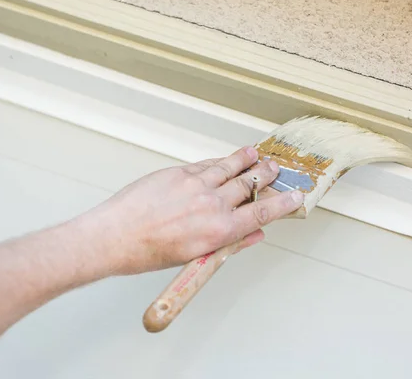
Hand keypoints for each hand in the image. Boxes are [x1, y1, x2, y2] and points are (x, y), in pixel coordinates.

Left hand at [83, 146, 303, 274]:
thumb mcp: (194, 257)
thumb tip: (253, 235)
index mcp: (219, 231)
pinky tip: (226, 159)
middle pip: (249, 184)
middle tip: (277, 169)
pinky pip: (206, 164)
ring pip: (229, 167)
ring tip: (258, 154)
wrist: (114, 236)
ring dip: (247, 160)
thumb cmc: (147, 252)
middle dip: (267, 175)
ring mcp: (195, 185)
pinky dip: (220, 161)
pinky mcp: (178, 173)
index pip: (262, 212)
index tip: (297, 196)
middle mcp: (211, 205)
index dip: (284, 203)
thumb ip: (229, 243)